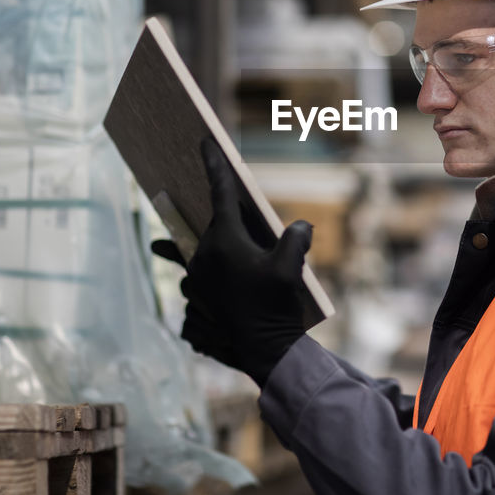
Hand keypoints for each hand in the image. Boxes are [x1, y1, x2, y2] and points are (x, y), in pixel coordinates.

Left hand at [152, 136, 311, 385]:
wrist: (265, 351)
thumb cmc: (277, 307)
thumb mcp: (293, 268)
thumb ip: (296, 239)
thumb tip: (300, 226)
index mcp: (224, 242)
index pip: (219, 193)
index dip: (215, 165)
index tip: (205, 143)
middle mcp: (203, 257)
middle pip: (215, 227)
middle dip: (227, 221)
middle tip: (234, 218)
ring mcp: (194, 280)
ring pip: (200, 253)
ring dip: (208, 250)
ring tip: (206, 256)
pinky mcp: (194, 300)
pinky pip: (194, 278)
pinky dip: (198, 275)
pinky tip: (202, 283)